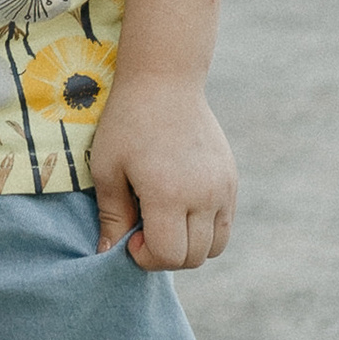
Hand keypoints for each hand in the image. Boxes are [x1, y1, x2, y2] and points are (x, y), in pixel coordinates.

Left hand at [90, 72, 235, 270]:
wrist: (164, 82)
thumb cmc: (127, 122)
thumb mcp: (108, 167)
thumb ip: (112, 215)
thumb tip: (107, 252)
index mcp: (169, 194)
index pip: (169, 255)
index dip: (146, 257)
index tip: (130, 237)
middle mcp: (203, 196)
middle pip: (193, 257)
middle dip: (165, 255)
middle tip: (143, 229)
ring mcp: (223, 190)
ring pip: (214, 247)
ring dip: (188, 246)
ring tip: (164, 220)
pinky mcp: (231, 181)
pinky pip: (225, 225)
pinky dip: (205, 230)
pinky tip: (181, 207)